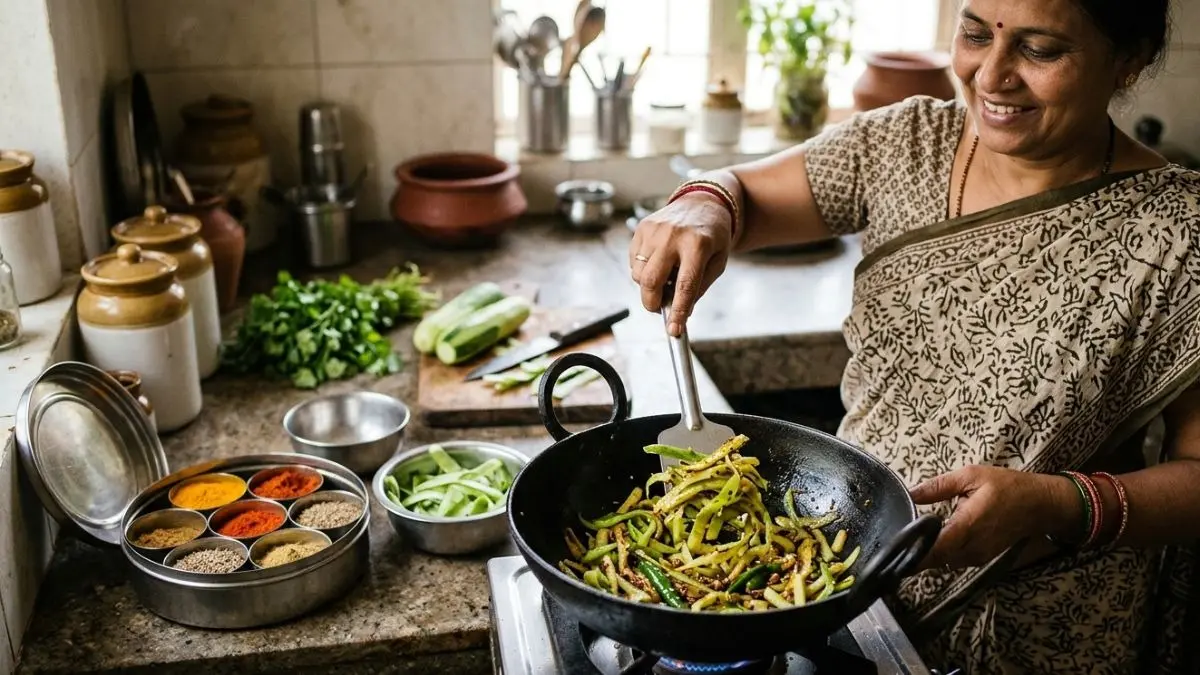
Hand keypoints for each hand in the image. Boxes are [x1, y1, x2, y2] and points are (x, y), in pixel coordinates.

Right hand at [629, 193, 732, 336]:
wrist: (702, 202)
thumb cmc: (713, 237)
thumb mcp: (717, 262)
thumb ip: (699, 287)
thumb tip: (680, 312)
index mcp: (698, 245)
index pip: (685, 286)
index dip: (678, 311)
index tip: (674, 330)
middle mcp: (673, 236)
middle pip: (651, 281)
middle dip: (652, 303)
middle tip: (659, 309)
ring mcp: (654, 231)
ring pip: (638, 274)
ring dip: (649, 286)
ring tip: (665, 277)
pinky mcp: (642, 228)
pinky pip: (634, 261)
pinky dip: (643, 270)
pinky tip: (659, 263)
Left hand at [910, 465, 1072, 570]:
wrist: (1042, 505)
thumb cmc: (1008, 487)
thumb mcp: (971, 476)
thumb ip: (938, 487)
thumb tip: (911, 493)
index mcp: (966, 527)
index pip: (932, 550)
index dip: (910, 552)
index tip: (892, 547)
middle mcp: (971, 549)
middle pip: (933, 560)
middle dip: (914, 551)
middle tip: (895, 539)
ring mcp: (978, 557)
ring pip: (942, 562)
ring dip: (928, 552)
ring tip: (911, 536)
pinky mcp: (982, 559)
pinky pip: (954, 560)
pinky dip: (942, 552)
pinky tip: (933, 538)